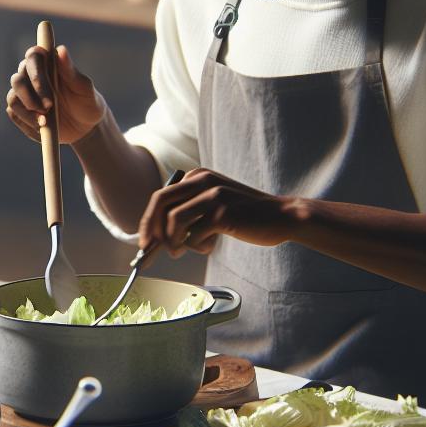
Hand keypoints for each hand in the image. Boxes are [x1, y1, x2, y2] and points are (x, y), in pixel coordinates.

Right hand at [5, 45, 106, 144]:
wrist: (85, 128)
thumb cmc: (87, 102)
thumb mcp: (84, 88)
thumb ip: (71, 70)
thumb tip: (61, 50)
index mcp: (48, 64)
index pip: (33, 56)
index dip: (35, 70)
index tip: (46, 86)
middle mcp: (31, 76)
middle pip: (18, 79)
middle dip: (30, 95)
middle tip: (48, 107)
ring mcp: (24, 95)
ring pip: (13, 98)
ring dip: (27, 111)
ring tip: (45, 122)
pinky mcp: (21, 112)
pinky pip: (13, 114)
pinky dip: (26, 121)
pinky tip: (41, 127)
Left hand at [137, 168, 300, 256]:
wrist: (281, 217)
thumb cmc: (246, 215)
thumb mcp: (215, 202)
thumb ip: (189, 210)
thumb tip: (156, 235)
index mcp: (198, 175)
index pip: (161, 196)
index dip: (147, 220)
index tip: (144, 241)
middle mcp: (203, 180)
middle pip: (160, 203)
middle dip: (150, 229)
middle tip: (149, 251)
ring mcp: (213, 196)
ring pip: (173, 221)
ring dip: (174, 242)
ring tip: (183, 250)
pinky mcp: (222, 214)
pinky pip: (194, 236)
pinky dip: (197, 246)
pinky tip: (210, 246)